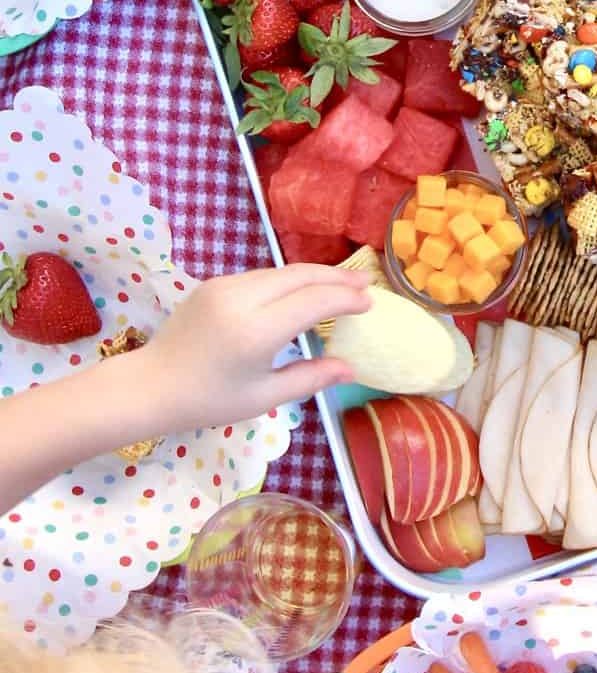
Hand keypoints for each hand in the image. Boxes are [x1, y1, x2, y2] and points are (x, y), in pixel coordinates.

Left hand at [128, 265, 369, 433]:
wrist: (150, 385)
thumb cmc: (207, 400)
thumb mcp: (263, 397)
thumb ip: (310, 378)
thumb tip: (351, 367)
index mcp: (255, 331)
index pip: (313, 301)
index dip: (345, 299)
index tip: (370, 303)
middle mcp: (241, 299)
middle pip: (301, 276)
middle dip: (337, 277)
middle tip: (366, 282)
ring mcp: (225, 286)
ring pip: (282, 271)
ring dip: (315, 275)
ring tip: (342, 284)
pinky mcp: (215, 283)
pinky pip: (262, 276)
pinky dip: (290, 280)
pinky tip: (304, 290)